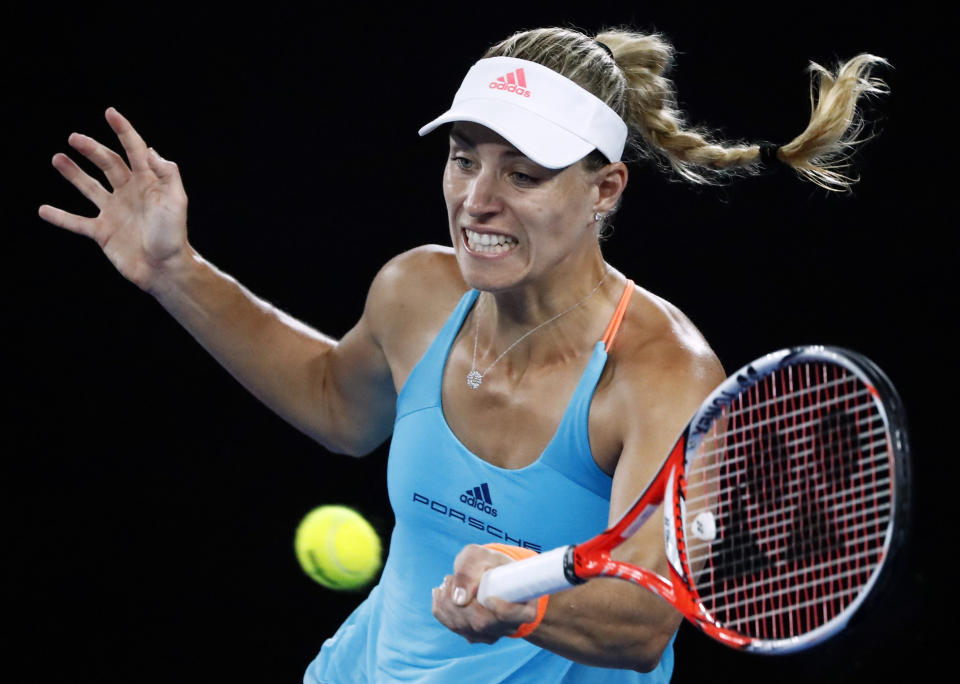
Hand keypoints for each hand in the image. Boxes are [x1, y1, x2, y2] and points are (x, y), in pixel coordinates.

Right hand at [39, 108, 189, 292]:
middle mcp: (130, 194)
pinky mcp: (103, 233)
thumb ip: (166, 174)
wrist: (164, 269)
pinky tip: (43, 209)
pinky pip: (77, 222)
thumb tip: (150, 149)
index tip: (110, 113)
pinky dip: (60, 217)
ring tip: (57, 158)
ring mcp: (115, 212)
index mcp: (148, 183)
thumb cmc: (173, 236)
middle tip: (75, 138)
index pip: (134, 150)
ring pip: (90, 188)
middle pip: (108, 164)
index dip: (124, 131)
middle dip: (92, 149)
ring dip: (73, 173)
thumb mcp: (175, 201)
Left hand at [431, 544, 539, 643]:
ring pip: (464, 627)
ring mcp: (491, 634)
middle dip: (461, 601)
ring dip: (447, 603)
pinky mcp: (473, 635)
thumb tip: (459, 599)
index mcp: (524, 607)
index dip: (502, 609)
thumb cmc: (487, 561)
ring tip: (448, 581)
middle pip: (482, 624)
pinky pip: (453, 627)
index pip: (516, 616)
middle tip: (451, 578)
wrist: (487, 570)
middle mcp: (509, 625)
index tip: (488, 596)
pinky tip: (441, 593)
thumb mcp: (480, 556)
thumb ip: (470, 571)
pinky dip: (441, 609)